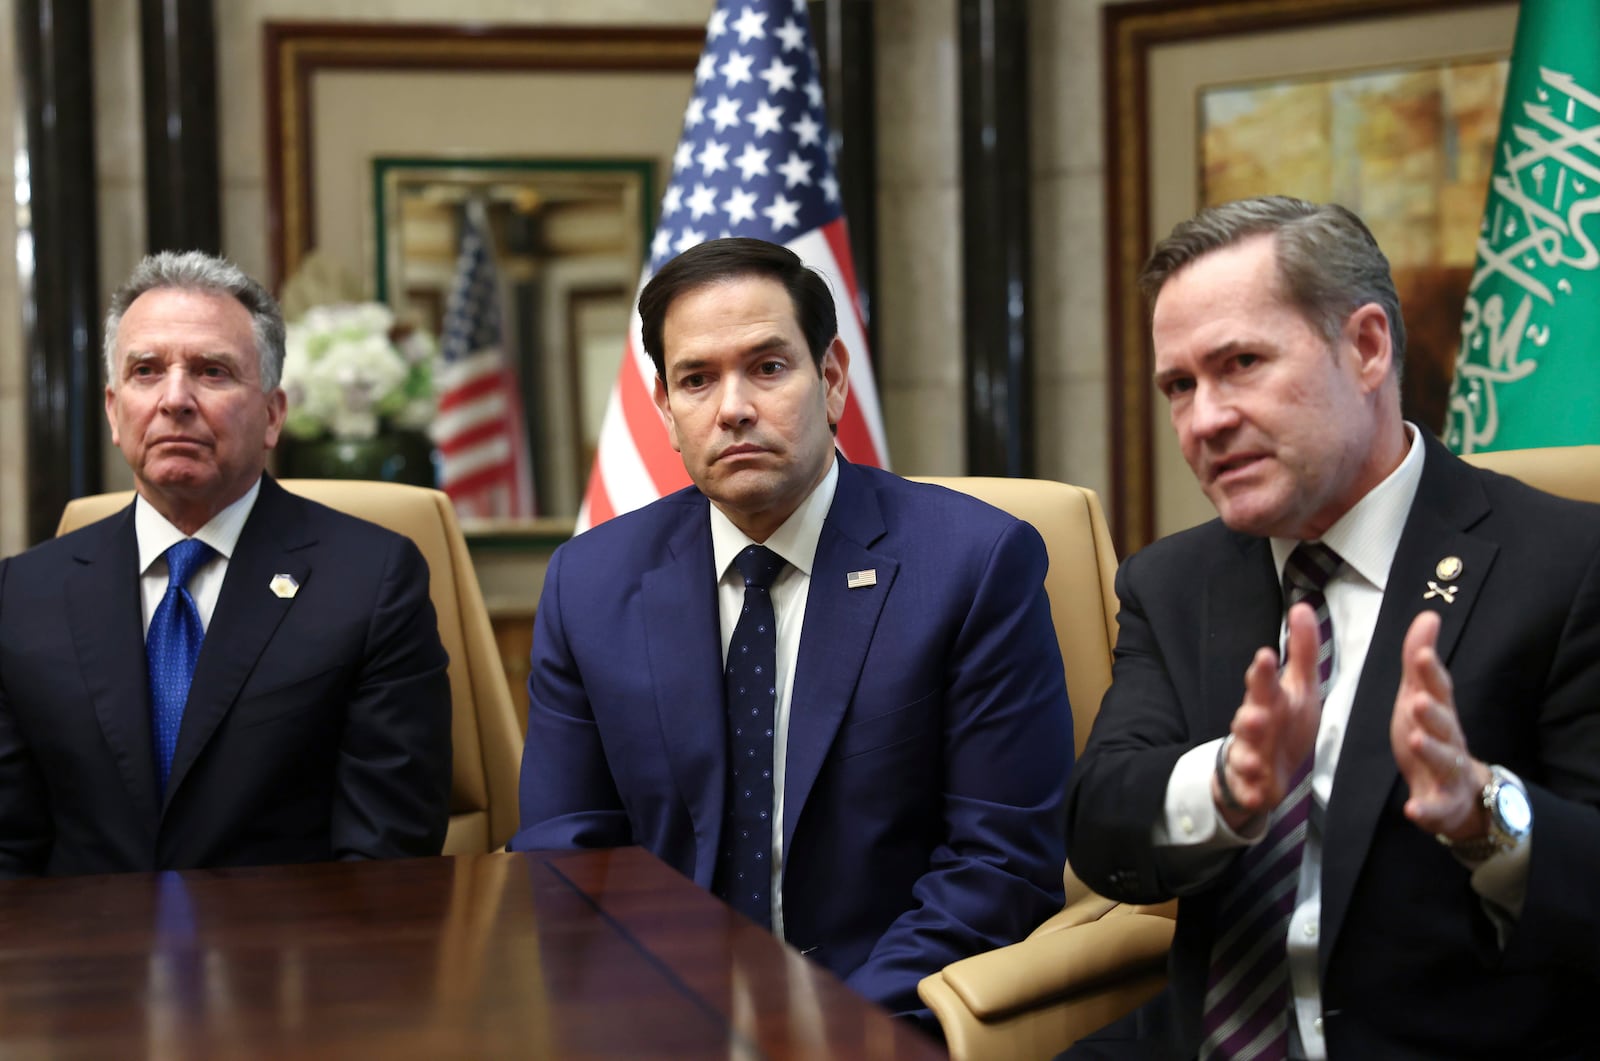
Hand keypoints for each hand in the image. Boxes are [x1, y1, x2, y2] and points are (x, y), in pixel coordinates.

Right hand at [1213, 602, 1323, 829]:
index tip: (1266, 656)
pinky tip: (1255, 797)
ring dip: (1247, 758)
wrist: (1262, 769)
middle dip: (1249, 718)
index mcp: (1267, 700)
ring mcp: (1249, 755)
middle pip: (1248, 719)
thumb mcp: (1298, 686)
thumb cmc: (1282, 721)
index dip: (1263, 672)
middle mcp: (1254, 726)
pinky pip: (1249, 790)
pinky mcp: (1252, 784)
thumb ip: (1302, 649)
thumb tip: (1302, 605)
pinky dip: (1251, 793)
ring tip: (1253, 762)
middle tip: (1253, 715)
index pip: (1263, 683)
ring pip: (1244, 755)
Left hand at [1390, 610, 1488, 839]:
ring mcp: (1447, 773)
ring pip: (1444, 762)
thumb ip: (1418, 662)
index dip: (1430, 672)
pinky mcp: (1441, 804)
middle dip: (1432, 712)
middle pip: (1444, 725)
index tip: (1422, 654)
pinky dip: (1425, 809)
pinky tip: (1412, 809)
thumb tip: (1428, 615)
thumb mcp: (1419, 695)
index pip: (1437, 690)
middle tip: (1416, 701)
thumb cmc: (1432, 733)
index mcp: (1439, 713)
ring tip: (1415, 740)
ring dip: (1431, 751)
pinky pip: (1435, 808)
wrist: (1461, 791)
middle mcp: (1449, 740)